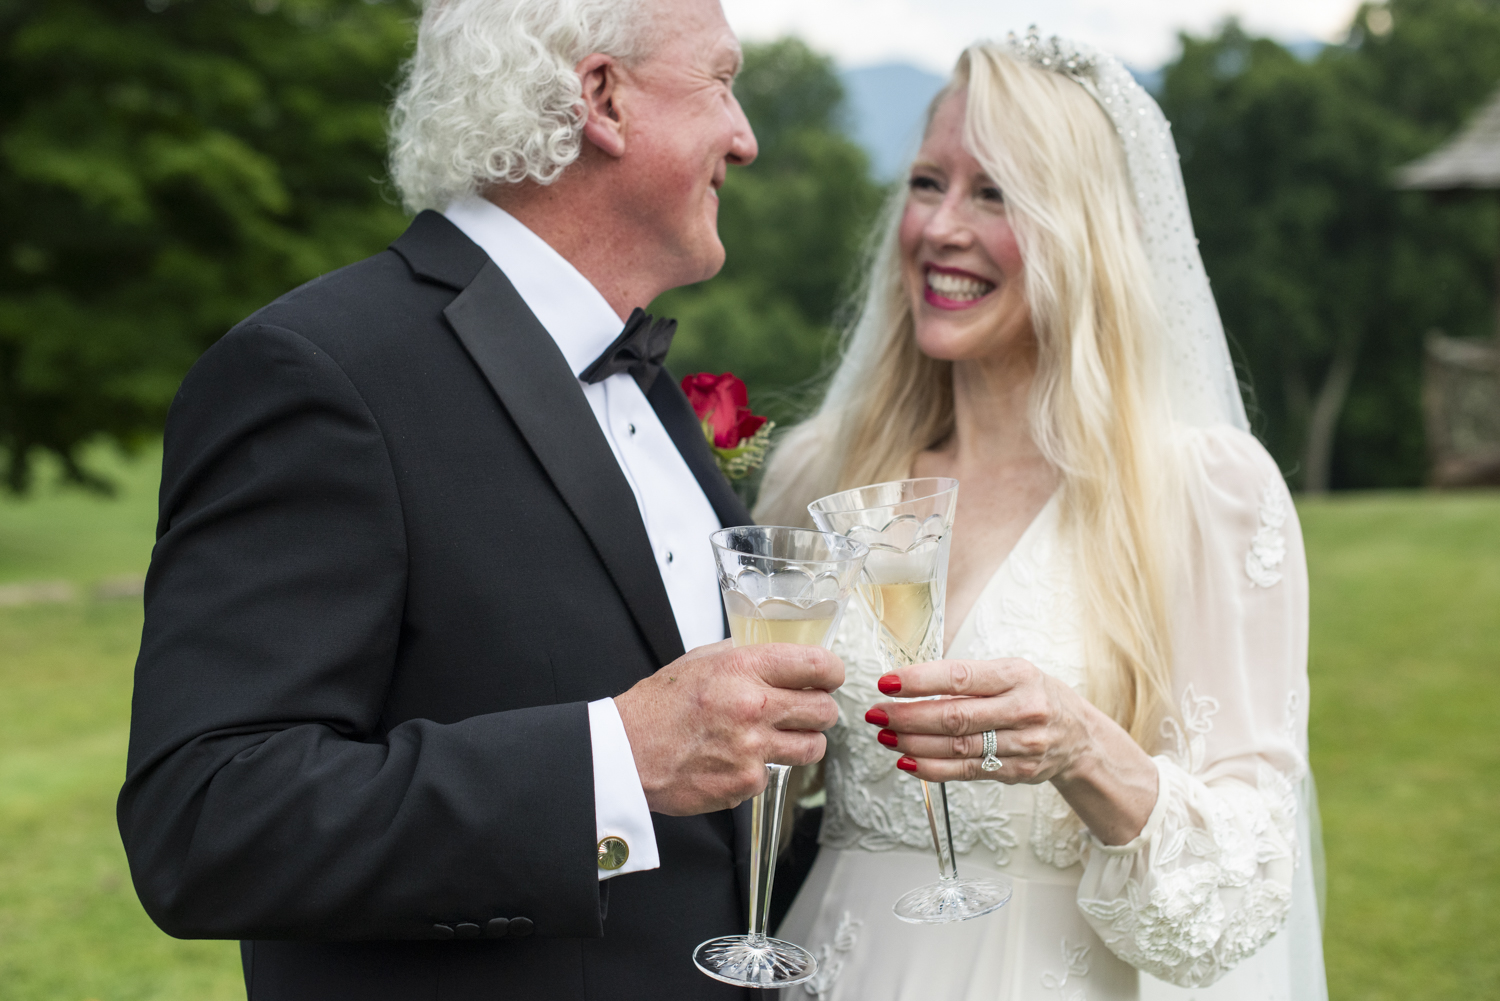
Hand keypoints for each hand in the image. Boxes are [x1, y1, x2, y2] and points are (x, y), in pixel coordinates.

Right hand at [614, 640, 843, 815]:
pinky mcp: (746, 784)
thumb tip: (784, 655)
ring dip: (802, 741)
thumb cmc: (659, 706)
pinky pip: (775, 774)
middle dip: (821, 709)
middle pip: (825, 710)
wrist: (626, 754)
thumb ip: (745, 655)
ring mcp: (752, 750)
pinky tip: (734, 759)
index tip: (830, 676)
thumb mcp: (701, 660)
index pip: (816, 665)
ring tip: (777, 736)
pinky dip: (761, 768)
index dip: (832, 671)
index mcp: (743, 668)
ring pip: (813, 747)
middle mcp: (753, 707)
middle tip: (807, 709)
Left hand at [864, 658, 1094, 784]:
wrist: (1080, 736)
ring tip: (885, 736)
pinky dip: (932, 768)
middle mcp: (1023, 709)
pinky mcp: (1016, 772)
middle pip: (955, 717)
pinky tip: (907, 761)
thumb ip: (968, 680)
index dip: (920, 681)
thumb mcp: (1010, 673)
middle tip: (878, 713)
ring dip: (913, 743)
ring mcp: (1022, 744)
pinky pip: (966, 772)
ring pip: (957, 747)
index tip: (887, 682)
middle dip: (908, 716)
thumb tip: (909, 683)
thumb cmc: (1034, 696)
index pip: (961, 677)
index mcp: (1017, 675)